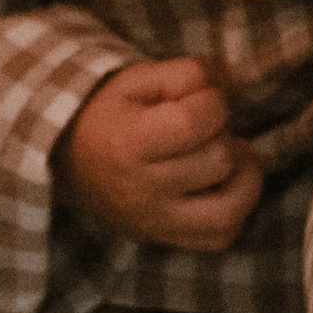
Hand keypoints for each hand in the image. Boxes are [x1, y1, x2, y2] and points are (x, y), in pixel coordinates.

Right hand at [57, 57, 262, 249]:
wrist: (71, 160)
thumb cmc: (110, 113)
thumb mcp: (138, 79)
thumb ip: (187, 74)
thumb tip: (232, 81)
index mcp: (129, 144)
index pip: (193, 123)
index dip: (212, 102)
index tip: (201, 98)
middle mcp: (143, 190)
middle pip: (218, 160)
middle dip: (222, 133)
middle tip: (204, 127)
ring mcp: (157, 222)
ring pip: (230, 207)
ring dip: (241, 175)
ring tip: (226, 156)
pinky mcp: (167, 238)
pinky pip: (221, 236)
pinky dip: (234, 208)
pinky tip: (221, 184)